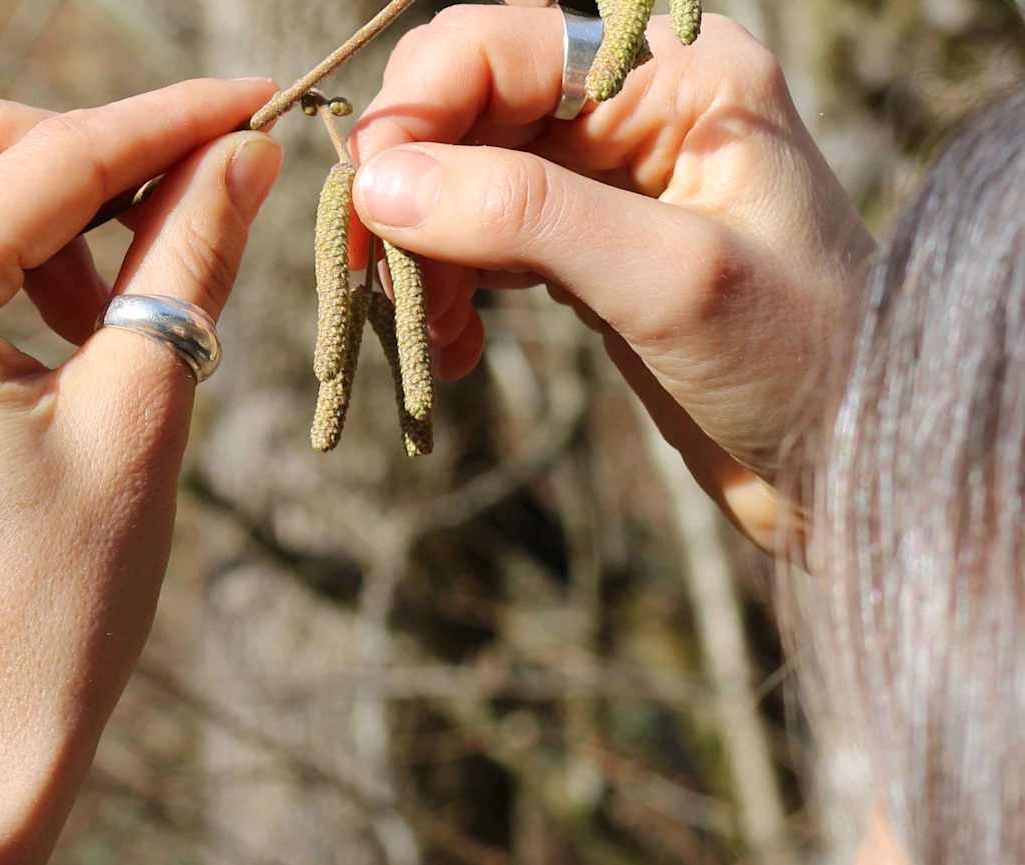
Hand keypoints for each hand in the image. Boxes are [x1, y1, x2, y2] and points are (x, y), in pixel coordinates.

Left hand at [0, 78, 282, 864]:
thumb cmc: (51, 616)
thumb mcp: (138, 419)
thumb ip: (183, 262)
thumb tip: (233, 155)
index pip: (59, 158)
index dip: (170, 121)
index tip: (253, 105)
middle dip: (96, 164)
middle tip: (191, 220)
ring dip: (12, 216)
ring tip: (88, 315)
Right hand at [348, 6, 875, 549]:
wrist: (852, 464)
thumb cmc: (803, 361)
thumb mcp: (667, 280)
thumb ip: (524, 215)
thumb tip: (379, 184)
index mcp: (677, 72)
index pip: (502, 44)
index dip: (419, 109)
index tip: (367, 200)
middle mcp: (636, 105)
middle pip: (467, 107)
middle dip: (410, 189)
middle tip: (379, 279)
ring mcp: (608, 176)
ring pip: (461, 176)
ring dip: (423, 250)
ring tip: (429, 334)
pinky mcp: (588, 242)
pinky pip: (482, 237)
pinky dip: (449, 286)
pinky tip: (454, 348)